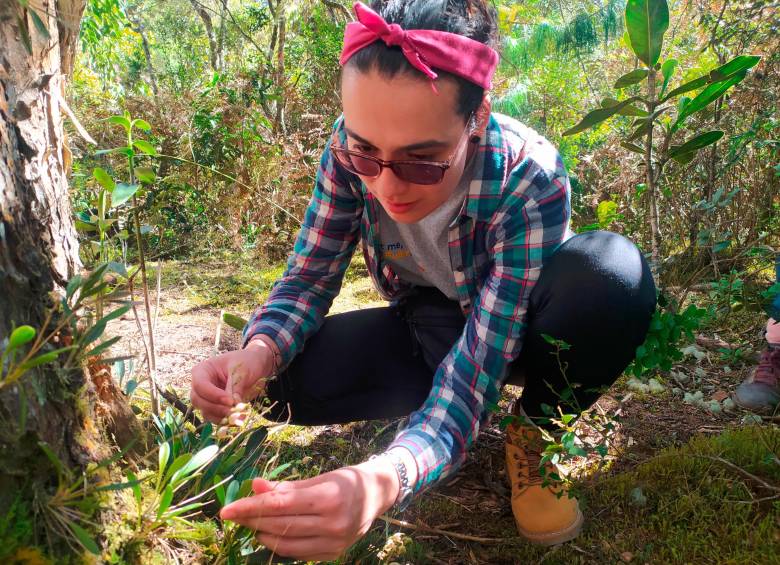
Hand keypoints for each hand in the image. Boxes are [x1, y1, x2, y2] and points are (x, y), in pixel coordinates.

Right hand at [189, 340, 273, 421]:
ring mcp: (208, 398)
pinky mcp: (217, 407)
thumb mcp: (242, 371)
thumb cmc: (247, 362)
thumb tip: (233, 406)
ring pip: (206, 412)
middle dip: (215, 408)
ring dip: (221, 417)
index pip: (200, 385)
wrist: (258, 367)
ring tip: (238, 418)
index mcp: (203, 370)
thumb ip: (235, 387)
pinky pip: (215, 418)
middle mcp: (201, 385)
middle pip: (198, 400)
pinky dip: (226, 421)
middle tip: (232, 412)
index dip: (213, 395)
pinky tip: (238, 421)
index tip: (230, 401)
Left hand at [220, 459, 400, 561]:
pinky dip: (278, 545)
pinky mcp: (333, 555)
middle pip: (280, 525)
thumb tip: (254, 486)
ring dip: (262, 534)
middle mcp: (333, 523)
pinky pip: (297, 554)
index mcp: (329, 498)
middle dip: (252, 520)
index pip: (280, 505)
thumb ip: (286, 486)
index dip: (250, 507)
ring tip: (251, 523)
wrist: (377, 495)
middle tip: (234, 514)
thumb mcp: (319, 478)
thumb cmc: (346, 481)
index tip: (227, 509)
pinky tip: (269, 534)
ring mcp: (334, 543)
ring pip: (285, 545)